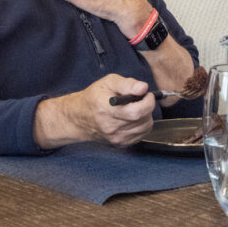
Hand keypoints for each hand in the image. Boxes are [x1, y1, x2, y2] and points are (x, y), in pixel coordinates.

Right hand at [36, 74, 155, 147]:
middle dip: (147, 106)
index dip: (147, 101)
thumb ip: (127, 84)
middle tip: (139, 99)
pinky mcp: (121, 144)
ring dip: (145, 115)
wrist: (80, 118)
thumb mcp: (108, 82)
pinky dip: (142, 124)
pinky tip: (132, 117)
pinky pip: (142, 134)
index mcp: (107, 110)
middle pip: (142, 119)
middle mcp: (111, 127)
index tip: (146, 94)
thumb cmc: (95, 97)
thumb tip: (143, 87)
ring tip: (135, 107)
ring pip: (145, 127)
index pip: (136, 112)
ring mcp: (116, 138)